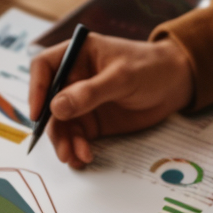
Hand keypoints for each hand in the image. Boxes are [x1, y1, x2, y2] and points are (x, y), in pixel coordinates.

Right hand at [28, 33, 193, 168]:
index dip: (36, 88)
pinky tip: (83, 158)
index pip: (44, 67)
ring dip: (65, 142)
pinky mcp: (93, 121)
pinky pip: (77, 137)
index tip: (38, 112)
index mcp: (77, 55)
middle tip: (63, 147)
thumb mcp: (122, 77)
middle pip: (49, 103)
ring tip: (76, 157)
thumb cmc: (150, 67)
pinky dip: (77, 148)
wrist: (176, 84)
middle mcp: (74, 79)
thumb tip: (56, 107)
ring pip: (62, 124)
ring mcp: (82, 102)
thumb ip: (90, 92)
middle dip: (54, 127)